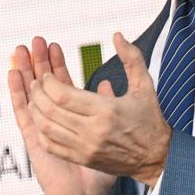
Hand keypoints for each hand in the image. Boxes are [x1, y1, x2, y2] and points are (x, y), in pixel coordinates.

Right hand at [8, 37, 114, 194]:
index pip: (62, 85)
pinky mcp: (32, 137)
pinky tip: (13, 75)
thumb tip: (107, 82)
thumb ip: (110, 109)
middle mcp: (55, 120)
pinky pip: (22, 112)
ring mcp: (41, 127)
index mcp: (72, 118)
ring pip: (30, 93)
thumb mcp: (112, 136)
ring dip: (25, 71)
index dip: (58, 65)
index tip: (55, 46)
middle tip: (36, 40)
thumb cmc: (101, 171)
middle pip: (43, 84)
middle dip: (40, 61)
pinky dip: (16, 92)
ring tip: (22, 50)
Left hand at [29, 32, 171, 184]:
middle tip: (35, 81)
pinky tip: (41, 118)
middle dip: (37, 92)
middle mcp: (94, 132)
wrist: (160, 159)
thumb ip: (131, 59)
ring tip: (35, 97)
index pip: (63, 95)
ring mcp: (86, 148)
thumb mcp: (145, 86)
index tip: (47, 74)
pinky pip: (51, 145)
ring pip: (47, 127)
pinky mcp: (83, 159)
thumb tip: (117, 35)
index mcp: (106, 111)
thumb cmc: (150, 120)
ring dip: (35, 110)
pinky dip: (41, 130)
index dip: (48, 81)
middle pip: (50, 110)